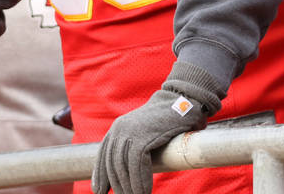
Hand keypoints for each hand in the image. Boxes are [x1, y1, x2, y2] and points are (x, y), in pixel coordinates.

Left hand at [92, 63, 222, 193]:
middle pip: (113, 164)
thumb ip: (135, 144)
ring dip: (130, 187)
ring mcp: (130, 131)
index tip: (99, 191)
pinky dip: (140, 181)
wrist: (184, 99)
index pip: (103, 155)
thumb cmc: (168, 119)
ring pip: (123, 167)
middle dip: (118, 185)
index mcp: (118, 128)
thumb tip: (130, 169)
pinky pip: (137, 164)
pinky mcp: (143, 135)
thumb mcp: (145, 131)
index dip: (100, 175)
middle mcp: (120, 128)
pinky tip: (144, 192)